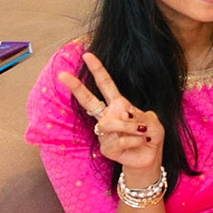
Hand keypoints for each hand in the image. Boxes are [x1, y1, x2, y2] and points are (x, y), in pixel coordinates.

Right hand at [59, 51, 163, 174]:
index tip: (87, 55)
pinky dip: (136, 140)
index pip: (106, 85)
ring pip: (112, 123)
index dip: (97, 70)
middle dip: (76, 87)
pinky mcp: (106, 148)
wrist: (150, 157)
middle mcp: (108, 116)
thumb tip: (123, 117)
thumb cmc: (150, 135)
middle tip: (61, 74)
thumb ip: (139, 116)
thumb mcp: (151, 120)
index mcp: (119, 104)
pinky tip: (140, 142)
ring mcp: (104, 133)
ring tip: (144, 132)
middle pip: (88, 100)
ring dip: (132, 127)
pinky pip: (121, 139)